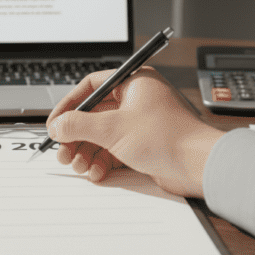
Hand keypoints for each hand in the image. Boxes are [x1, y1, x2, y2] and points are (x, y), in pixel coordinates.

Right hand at [45, 67, 224, 198]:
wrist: (199, 165)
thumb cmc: (168, 137)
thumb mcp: (113, 128)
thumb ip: (79, 125)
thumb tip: (57, 126)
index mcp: (134, 82)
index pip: (91, 86)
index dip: (70, 106)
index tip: (55, 123)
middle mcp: (137, 100)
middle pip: (94, 114)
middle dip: (76, 136)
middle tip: (62, 151)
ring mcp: (140, 124)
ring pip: (102, 135)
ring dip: (86, 152)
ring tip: (78, 165)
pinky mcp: (144, 146)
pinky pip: (114, 151)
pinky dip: (102, 162)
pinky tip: (96, 173)